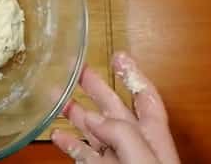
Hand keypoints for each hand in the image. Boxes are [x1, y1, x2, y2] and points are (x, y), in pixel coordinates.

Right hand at [51, 52, 180, 163]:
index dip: (132, 75)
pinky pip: (83, 155)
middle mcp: (136, 147)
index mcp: (153, 138)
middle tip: (80, 69)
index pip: (145, 97)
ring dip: (77, 113)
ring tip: (59, 97)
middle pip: (115, 109)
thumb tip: (95, 117)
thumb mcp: (144, 159)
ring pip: (95, 131)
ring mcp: (119, 161)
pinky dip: (69, 143)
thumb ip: (123, 134)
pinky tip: (57, 134)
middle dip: (97, 87)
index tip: (119, 56)